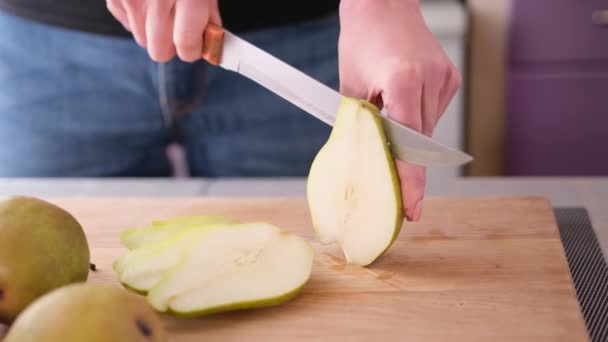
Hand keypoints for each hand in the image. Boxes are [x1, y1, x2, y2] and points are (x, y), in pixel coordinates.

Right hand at [106, 0, 221, 61]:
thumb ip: (208, 18)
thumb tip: (209, 47)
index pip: (186, 43)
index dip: (193, 50)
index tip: (195, 47)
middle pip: (159, 50)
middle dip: (172, 46)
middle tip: (179, 30)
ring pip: (142, 40)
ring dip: (154, 32)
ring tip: (163, 6)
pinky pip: (127, 24)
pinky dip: (137, 18)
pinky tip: (146, 0)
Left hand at [338, 0, 461, 221]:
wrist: (383, 5)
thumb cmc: (360, 42)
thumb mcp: (351, 87)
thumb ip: (360, 125)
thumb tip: (362, 162)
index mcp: (402, 81)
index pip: (408, 143)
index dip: (409, 181)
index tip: (411, 208)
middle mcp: (430, 80)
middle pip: (421, 144)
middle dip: (411, 171)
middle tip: (408, 204)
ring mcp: (444, 78)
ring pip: (428, 132)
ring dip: (411, 141)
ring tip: (390, 121)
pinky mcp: (451, 78)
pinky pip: (433, 114)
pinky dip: (418, 121)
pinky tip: (404, 103)